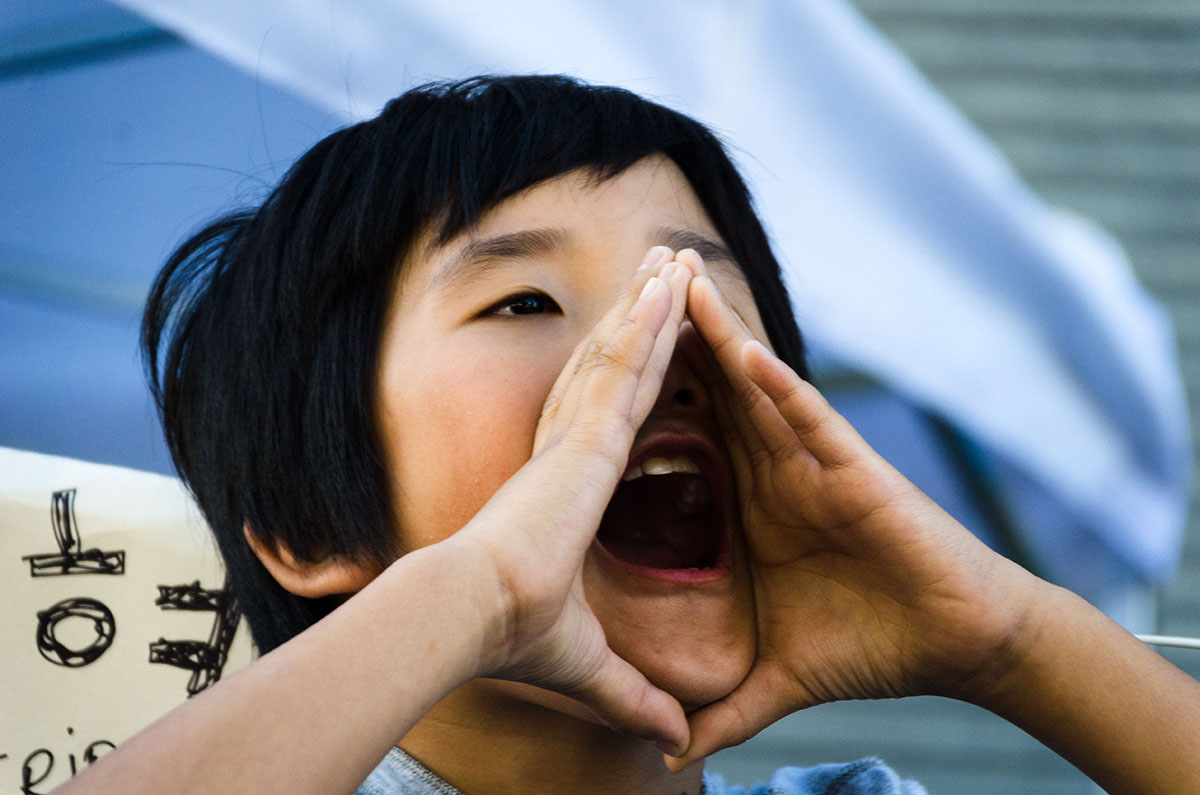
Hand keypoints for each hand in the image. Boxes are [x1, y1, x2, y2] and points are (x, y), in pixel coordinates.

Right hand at [451, 249, 692, 750]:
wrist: (475, 616)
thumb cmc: (517, 635)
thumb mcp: (595, 666)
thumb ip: (637, 695)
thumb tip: (674, 744)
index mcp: (566, 485)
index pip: (610, 418)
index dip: (630, 375)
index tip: (648, 343)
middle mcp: (569, 446)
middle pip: (616, 367)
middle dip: (641, 317)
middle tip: (664, 271)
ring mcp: (574, 433)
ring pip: (623, 352)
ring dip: (650, 303)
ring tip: (675, 259)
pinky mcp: (584, 431)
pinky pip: (627, 362)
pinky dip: (649, 320)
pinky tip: (671, 283)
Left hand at [667, 253, 1045, 765]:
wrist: (954, 645)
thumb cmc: (871, 647)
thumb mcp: (776, 679)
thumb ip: (724, 710)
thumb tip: (673, 753)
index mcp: (750, 506)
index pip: (684, 445)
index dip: (639, 406)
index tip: (587, 374)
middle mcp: (776, 471)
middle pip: (710, 395)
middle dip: (669, 341)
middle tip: (623, 287)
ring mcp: (814, 464)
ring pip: (753, 389)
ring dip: (714, 336)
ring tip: (672, 285)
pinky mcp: (855, 469)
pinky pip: (808, 418)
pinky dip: (775, 384)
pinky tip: (739, 350)